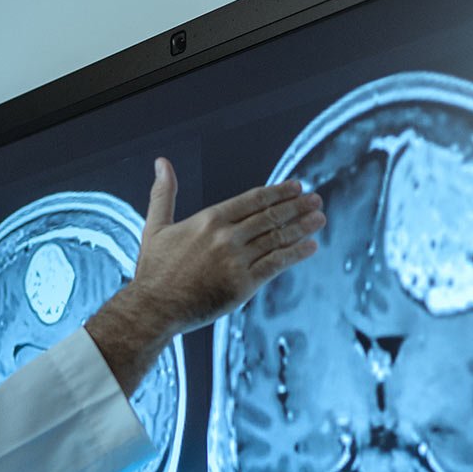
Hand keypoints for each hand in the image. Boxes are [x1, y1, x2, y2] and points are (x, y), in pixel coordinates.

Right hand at [84, 158, 323, 393]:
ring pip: (277, 238)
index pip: (252, 199)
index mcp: (209, 219)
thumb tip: (162, 163)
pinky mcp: (243, 284)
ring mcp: (237, 260)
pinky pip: (276, 264)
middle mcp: (226, 236)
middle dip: (297, 206)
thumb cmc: (153, 270)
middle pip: (270, 216)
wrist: (153, 308)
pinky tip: (310, 246)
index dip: (278, 192)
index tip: (296, 187)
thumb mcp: (155, 226)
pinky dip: (296, 254)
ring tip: (319, 218)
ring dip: (302, 227)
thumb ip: (163, 194)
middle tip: (316, 200)